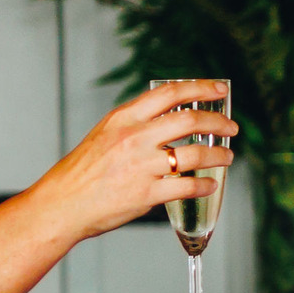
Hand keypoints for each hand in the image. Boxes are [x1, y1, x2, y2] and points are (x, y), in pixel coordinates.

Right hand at [18, 80, 236, 243]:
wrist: (62, 204)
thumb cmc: (83, 172)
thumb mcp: (105, 135)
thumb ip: (136, 125)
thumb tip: (170, 120)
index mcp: (124, 118)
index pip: (170, 93)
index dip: (200, 88)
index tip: (220, 90)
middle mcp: (134, 138)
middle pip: (190, 120)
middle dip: (218, 123)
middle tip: (231, 129)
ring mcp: (142, 166)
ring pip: (195, 154)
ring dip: (219, 155)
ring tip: (227, 157)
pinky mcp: (147, 193)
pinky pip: (188, 186)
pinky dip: (205, 185)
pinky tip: (210, 185)